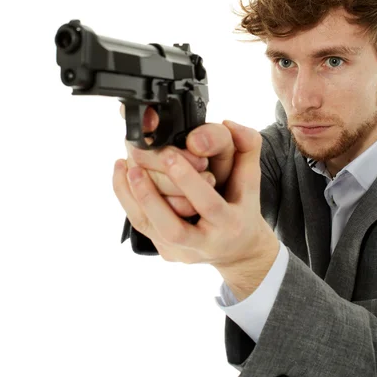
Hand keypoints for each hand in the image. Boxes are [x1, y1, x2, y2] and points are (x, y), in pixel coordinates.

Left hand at [113, 118, 278, 270]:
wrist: (238, 251)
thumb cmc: (243, 208)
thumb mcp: (252, 178)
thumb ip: (248, 147)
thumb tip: (229, 124)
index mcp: (230, 224)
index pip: (208, 205)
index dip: (188, 180)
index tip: (170, 154)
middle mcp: (206, 243)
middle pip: (172, 228)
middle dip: (151, 197)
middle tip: (136, 166)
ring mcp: (183, 251)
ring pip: (150, 228)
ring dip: (133, 196)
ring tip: (124, 166)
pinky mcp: (167, 252)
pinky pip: (143, 226)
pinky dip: (129, 201)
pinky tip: (123, 176)